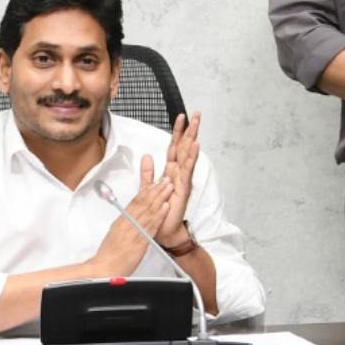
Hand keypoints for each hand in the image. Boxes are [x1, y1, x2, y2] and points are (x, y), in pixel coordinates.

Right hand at [89, 155, 172, 276]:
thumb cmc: (108, 255)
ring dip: (160, 198)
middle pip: (144, 203)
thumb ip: (124, 224)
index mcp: (121, 221)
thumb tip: (130, 217)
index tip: (154, 182)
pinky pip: (151, 226)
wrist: (104, 269)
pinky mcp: (140, 242)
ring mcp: (134, 232)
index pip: (135, 202)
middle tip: (166, 179)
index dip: (146, 191)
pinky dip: (159, 215)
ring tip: (168, 188)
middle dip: (156, 190)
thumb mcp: (114, 234)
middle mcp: (128, 224)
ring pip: (149, 211)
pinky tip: (165, 207)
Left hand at [154, 112, 200, 247]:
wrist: (165, 230)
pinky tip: (196, 146)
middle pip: (184, 147)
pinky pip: (188, 169)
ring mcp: (183, 179)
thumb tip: (147, 156)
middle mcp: (179, 173)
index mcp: (171, 172)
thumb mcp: (149, 188)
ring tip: (197, 124)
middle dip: (190, 130)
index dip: (177, 132)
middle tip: (196, 114)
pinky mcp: (184, 187)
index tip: (180, 117)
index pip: (174, 147)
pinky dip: (192, 157)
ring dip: (193, 138)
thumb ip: (148, 173)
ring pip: (188, 154)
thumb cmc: (161, 211)